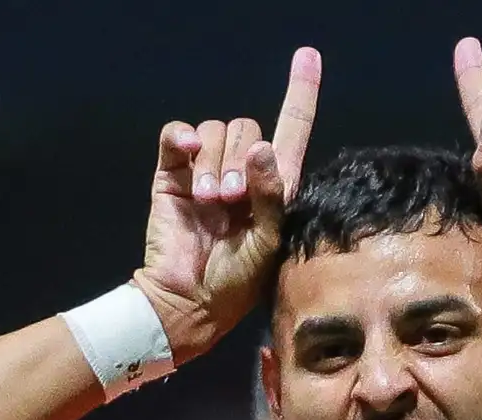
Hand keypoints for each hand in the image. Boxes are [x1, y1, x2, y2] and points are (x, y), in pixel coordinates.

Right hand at [135, 47, 320, 362]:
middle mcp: (241, 172)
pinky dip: (183, 136)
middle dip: (241, 161)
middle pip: (246, 128)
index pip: (291, 129)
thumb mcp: (269, 242)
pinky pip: (178, 135)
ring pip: (215, 131)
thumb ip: (272, 196)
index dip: (300, 93)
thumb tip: (261, 148)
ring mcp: (205, 171)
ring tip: (211, 202)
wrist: (188, 300)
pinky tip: (187, 153)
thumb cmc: (237, 282)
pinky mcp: (172, 174)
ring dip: (214, 163)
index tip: (308, 57)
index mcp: (274, 185)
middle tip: (232, 201)